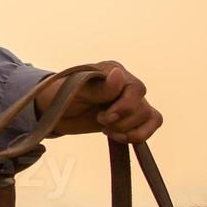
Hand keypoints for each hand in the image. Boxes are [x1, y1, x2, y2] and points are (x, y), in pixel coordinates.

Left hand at [35, 61, 161, 142]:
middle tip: (100, 121)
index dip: (124, 108)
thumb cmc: (60, 96)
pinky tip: (118, 136)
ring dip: (127, 130)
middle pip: (143, 107)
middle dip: (121, 121)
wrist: (54, 112)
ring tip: (106, 129)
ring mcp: (131, 100)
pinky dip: (138, 135)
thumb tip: (119, 75)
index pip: (136, 89)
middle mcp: (126, 83)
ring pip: (150, 117)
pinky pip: (153, 124)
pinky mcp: (132, 116)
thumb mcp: (75, 92)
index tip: (102, 118)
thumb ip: (99, 88)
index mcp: (113, 70)